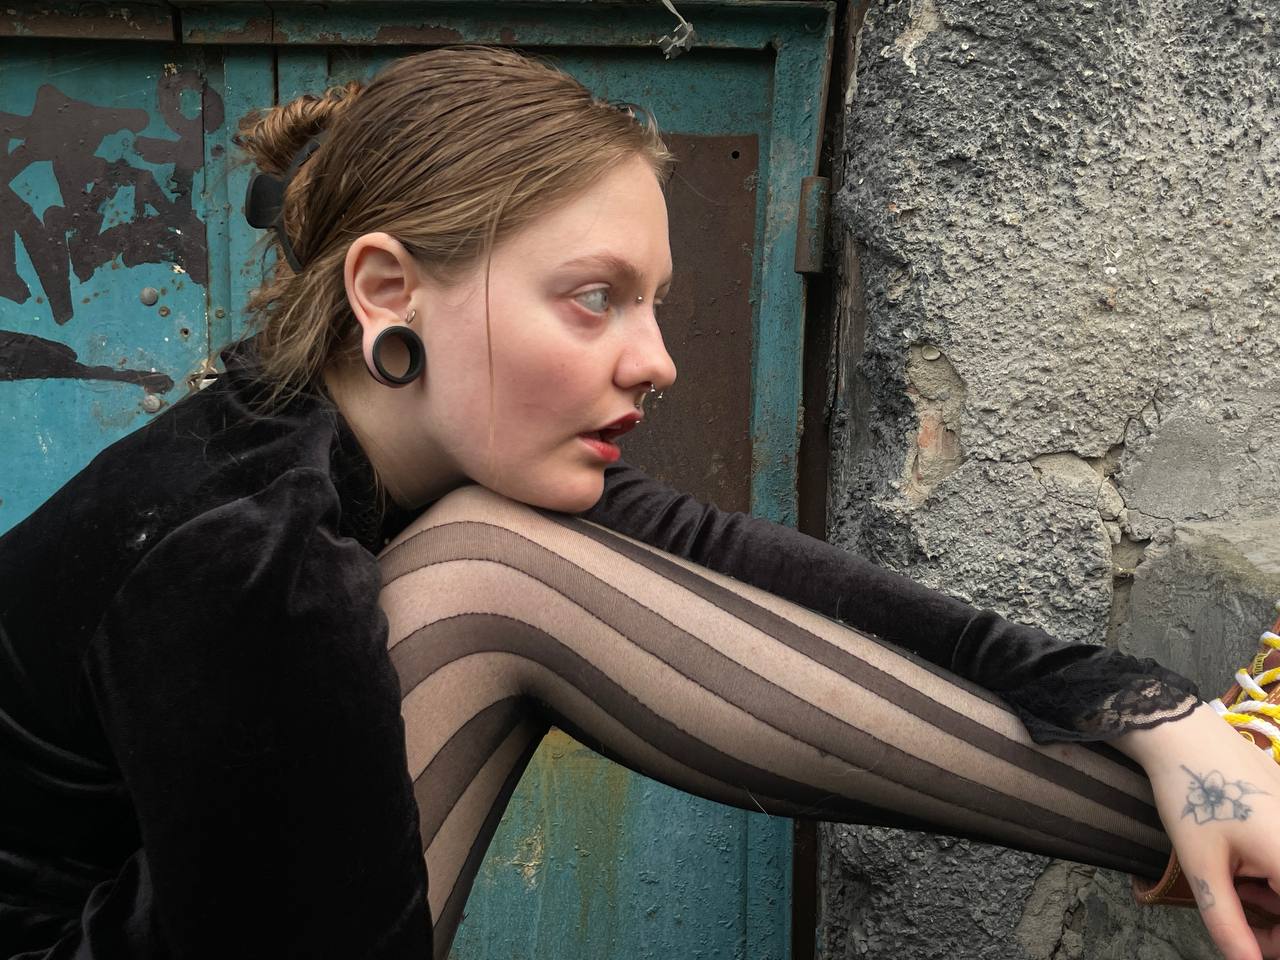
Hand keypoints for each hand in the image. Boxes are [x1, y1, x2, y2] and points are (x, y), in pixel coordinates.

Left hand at [1116, 704, 1279, 959]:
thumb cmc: (1191, 795)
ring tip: (1235, 877)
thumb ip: (1228, 924)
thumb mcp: (1204, 868)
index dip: (1277, 944)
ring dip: (1276, 893)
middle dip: (1277, 918)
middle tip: (1237, 903)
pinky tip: (1244, 857)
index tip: (1248, 944)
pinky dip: (1275, 867)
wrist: (1182, 733)